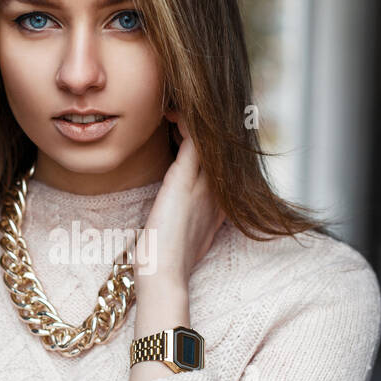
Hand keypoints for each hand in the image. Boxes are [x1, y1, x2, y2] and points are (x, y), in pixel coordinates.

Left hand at [136, 114, 225, 284]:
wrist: (163, 276)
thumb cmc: (164, 261)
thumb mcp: (180, 235)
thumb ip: (181, 217)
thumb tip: (169, 208)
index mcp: (217, 204)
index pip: (217, 163)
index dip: (207, 143)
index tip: (187, 127)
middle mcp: (216, 191)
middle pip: (218, 148)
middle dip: (205, 127)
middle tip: (187, 107)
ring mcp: (203, 184)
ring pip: (208, 140)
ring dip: (194, 120)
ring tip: (177, 104)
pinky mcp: (184, 180)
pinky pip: (192, 141)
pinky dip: (184, 123)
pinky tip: (172, 112)